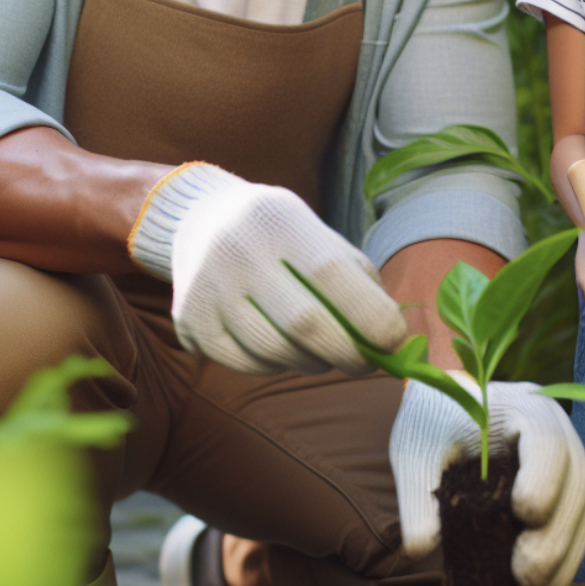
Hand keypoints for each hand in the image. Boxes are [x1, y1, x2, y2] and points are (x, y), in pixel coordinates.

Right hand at [128, 162, 406, 373]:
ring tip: (326, 352)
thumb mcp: (317, 232)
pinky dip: (278, 366)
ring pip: (275, 351)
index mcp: (280, 219)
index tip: (395, 339)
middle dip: (347, 351)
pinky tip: (286, 350)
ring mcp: (207, 289)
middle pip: (303, 323)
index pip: (330, 272)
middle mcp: (237, 251)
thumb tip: (394, 335)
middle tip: (368, 361)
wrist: (201, 221)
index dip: (368, 312)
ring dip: (314, 362)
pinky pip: (246, 364)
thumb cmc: (279, 233)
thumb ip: (356, 276)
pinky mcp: (189, 322)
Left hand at [391, 376, 584, 585]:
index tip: (523, 511)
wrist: (448, 409)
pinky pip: (577, 522)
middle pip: (575, 477)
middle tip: (526, 573)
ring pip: (582, 505)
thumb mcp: (417, 445)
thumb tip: (420, 546)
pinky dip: (564, 554)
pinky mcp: (564, 488)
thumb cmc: (436, 420)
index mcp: (523, 405)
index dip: (543, 476)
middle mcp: (556, 429)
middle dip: (555, 531)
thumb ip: (417, 489)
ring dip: (564, 551)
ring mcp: (565, 459)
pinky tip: (543, 583)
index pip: (547, 438)